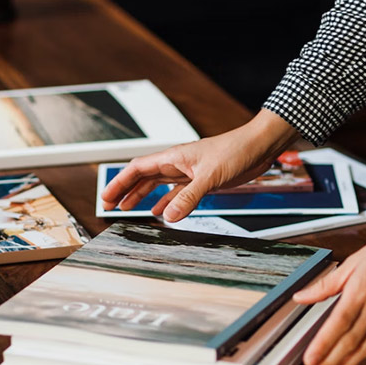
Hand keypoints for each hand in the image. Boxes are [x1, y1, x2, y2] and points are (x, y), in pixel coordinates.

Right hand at [100, 108, 301, 221]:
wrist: (258, 147)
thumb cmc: (236, 151)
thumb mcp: (210, 177)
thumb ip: (189, 197)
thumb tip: (168, 217)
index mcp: (173, 157)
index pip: (137, 169)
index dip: (120, 182)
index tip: (107, 197)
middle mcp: (177, 164)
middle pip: (143, 177)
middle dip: (125, 190)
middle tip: (109, 205)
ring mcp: (188, 172)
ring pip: (157, 185)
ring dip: (142, 197)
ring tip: (127, 209)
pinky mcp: (201, 180)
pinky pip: (176, 193)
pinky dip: (166, 202)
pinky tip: (161, 213)